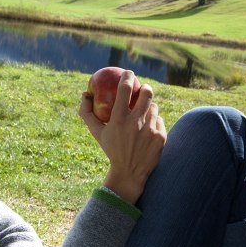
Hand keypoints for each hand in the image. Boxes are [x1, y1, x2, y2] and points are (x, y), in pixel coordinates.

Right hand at [78, 70, 166, 203]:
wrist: (129, 172)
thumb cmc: (110, 149)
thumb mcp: (96, 132)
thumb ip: (86, 113)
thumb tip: (84, 94)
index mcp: (118, 120)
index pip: (124, 89)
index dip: (127, 77)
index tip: (128, 73)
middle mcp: (135, 123)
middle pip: (146, 93)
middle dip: (145, 87)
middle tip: (142, 89)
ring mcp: (150, 129)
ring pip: (154, 107)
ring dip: (148, 107)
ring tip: (142, 114)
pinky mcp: (161, 136)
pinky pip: (159, 120)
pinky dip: (154, 122)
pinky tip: (148, 129)